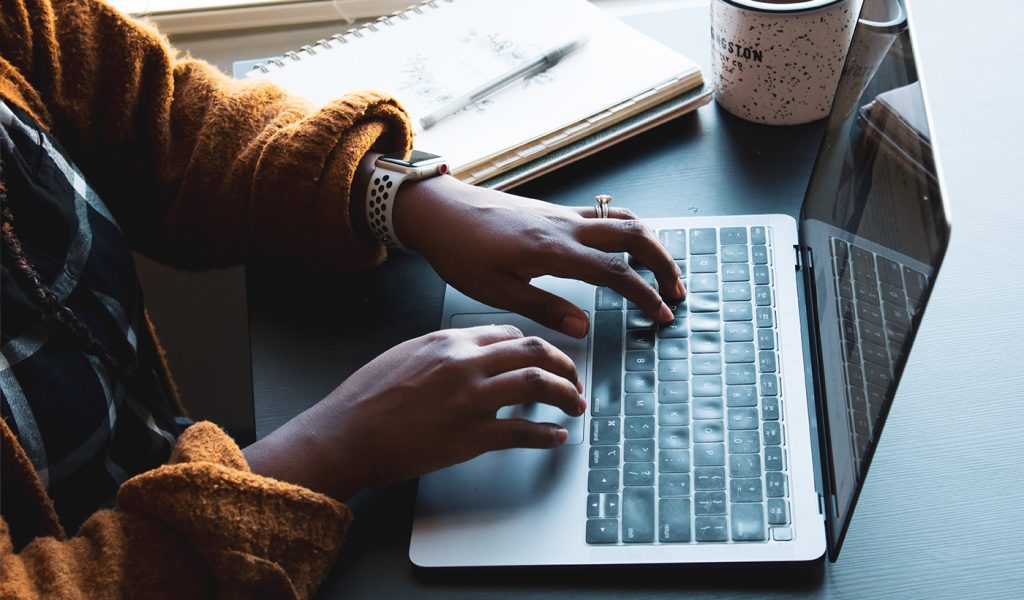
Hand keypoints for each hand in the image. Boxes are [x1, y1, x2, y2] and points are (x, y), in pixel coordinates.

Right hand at [244, 326, 584, 500]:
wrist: (345, 434)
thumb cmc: (366, 398)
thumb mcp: (405, 354)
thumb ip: (444, 351)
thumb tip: (474, 353)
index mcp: (449, 341)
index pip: (510, 334)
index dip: (535, 347)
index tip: (545, 359)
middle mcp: (464, 363)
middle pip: (534, 352)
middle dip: (564, 365)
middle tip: (574, 380)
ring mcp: (470, 399)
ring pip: (538, 384)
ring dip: (566, 395)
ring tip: (575, 406)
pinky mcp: (470, 436)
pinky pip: (522, 432)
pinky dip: (546, 435)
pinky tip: (555, 437)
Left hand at [393, 176, 684, 337]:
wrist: (439, 210)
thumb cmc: (460, 251)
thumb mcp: (496, 291)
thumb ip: (544, 308)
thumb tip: (584, 328)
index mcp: (553, 250)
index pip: (616, 272)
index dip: (644, 295)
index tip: (661, 315)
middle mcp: (565, 226)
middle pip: (634, 235)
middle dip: (663, 262)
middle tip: (676, 291)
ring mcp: (562, 214)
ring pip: (622, 219)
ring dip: (649, 243)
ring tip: (660, 271)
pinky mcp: (554, 211)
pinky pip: (603, 215)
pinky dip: (627, 231)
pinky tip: (625, 249)